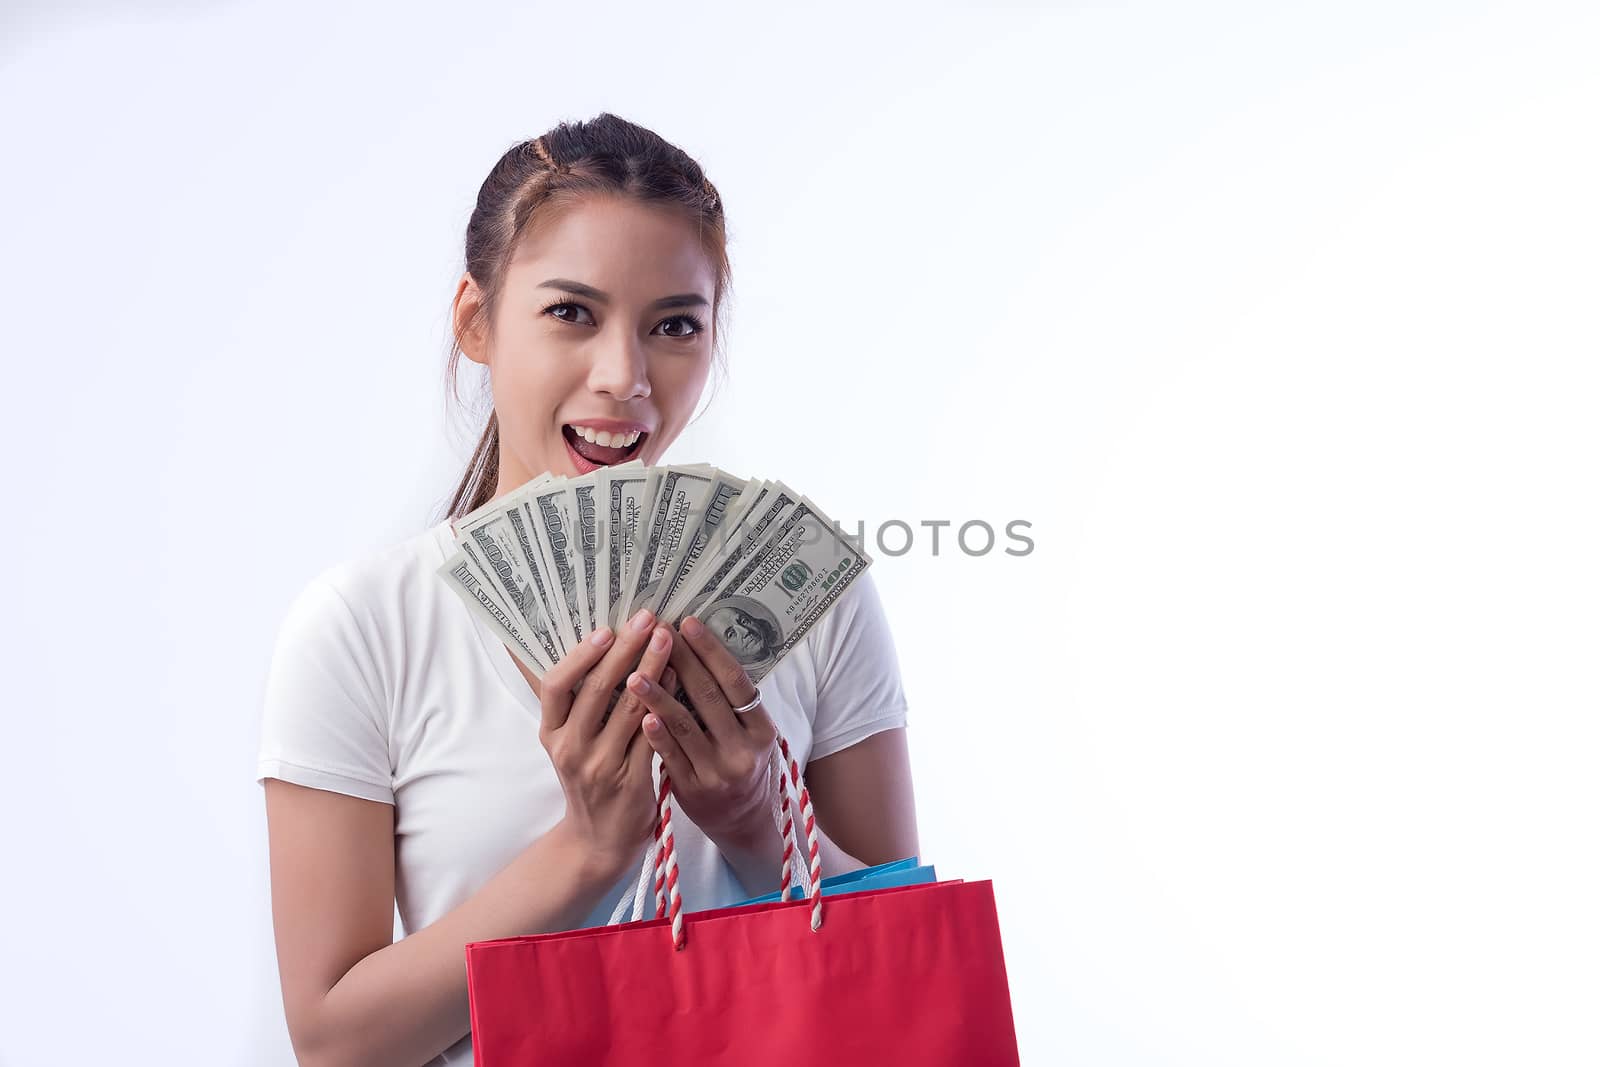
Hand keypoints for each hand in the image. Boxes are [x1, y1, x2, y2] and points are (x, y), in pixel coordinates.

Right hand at [528, 609, 674, 871]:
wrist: (599, 842)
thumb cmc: (590, 781)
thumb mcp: (571, 744)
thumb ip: (580, 706)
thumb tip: (604, 647)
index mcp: (552, 735)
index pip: (555, 686)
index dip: (579, 656)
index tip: (605, 629)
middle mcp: (570, 749)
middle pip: (596, 690)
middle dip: (624, 650)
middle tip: (648, 619)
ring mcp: (600, 767)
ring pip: (629, 709)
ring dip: (652, 669)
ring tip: (669, 640)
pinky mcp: (630, 781)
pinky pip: (651, 735)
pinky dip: (665, 704)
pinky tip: (679, 680)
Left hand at [624, 614, 779, 840]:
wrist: (742, 821)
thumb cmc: (740, 763)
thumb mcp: (749, 733)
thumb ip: (729, 702)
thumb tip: (697, 649)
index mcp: (762, 729)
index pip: (736, 681)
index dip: (711, 651)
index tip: (688, 623)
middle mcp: (743, 749)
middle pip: (708, 697)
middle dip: (680, 661)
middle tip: (656, 633)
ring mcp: (717, 772)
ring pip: (685, 725)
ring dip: (658, 695)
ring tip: (635, 671)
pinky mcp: (693, 789)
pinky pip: (671, 756)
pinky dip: (657, 734)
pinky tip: (641, 714)